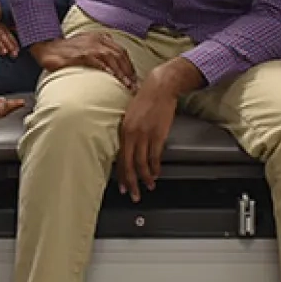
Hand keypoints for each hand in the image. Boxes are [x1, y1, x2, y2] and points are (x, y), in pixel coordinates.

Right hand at [29, 35, 137, 89]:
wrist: (46, 47)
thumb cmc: (66, 49)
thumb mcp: (85, 43)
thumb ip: (99, 48)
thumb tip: (111, 62)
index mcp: (100, 37)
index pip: (121, 51)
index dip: (129, 65)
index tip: (134, 79)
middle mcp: (97, 40)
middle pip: (120, 55)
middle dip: (129, 71)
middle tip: (134, 85)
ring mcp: (89, 47)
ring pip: (112, 59)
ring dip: (122, 73)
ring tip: (127, 86)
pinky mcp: (81, 55)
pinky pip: (98, 63)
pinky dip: (108, 71)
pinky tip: (113, 80)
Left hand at [116, 83, 178, 200]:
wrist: (160, 87)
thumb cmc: (145, 99)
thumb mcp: (130, 115)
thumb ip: (128, 131)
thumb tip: (128, 147)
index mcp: (123, 130)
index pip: (120, 158)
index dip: (122, 175)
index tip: (123, 186)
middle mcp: (132, 134)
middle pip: (129, 165)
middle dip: (131, 182)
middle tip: (133, 194)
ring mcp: (145, 135)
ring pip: (143, 163)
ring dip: (146, 178)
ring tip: (149, 186)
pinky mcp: (158, 134)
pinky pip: (155, 156)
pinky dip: (156, 167)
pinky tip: (156, 173)